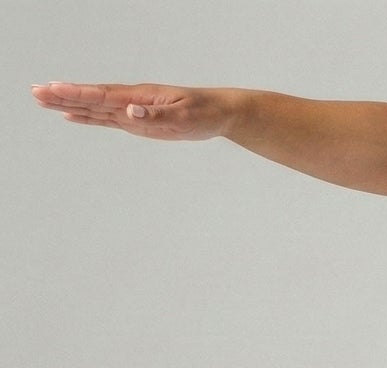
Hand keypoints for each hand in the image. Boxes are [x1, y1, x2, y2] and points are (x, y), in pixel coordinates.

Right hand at [30, 81, 232, 141]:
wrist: (216, 113)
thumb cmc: (202, 113)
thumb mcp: (183, 117)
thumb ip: (156, 116)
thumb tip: (130, 112)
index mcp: (139, 97)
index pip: (102, 95)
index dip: (77, 93)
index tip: (53, 89)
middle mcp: (130, 102)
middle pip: (91, 99)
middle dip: (63, 96)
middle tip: (34, 92)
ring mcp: (132, 112)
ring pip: (94, 108)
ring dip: (69, 105)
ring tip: (42, 100)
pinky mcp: (137, 123)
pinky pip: (107, 120)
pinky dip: (88, 118)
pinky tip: (71, 117)